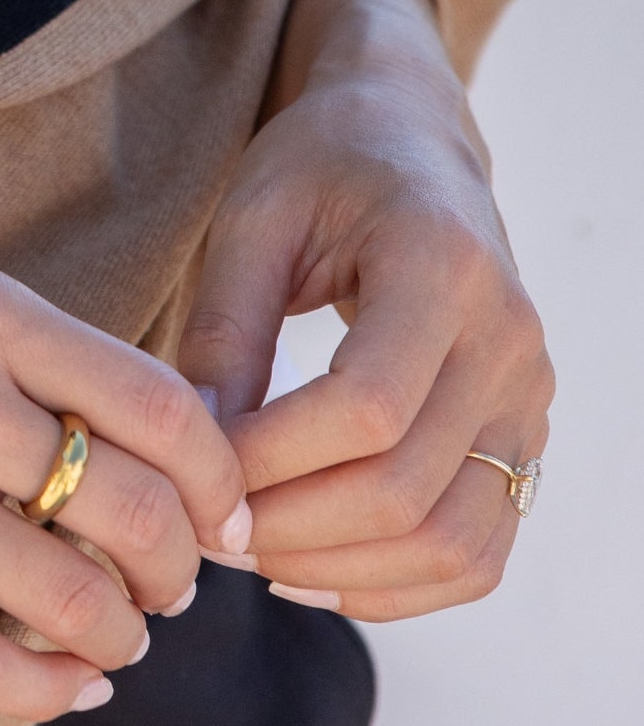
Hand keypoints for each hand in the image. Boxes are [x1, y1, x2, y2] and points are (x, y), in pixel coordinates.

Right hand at [0, 229, 249, 721]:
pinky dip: (45, 691)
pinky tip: (62, 687)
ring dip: (117, 636)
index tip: (218, 513)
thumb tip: (129, 436)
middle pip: (135, 513)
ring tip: (110, 636)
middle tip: (166, 588)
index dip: (216, 478)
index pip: (161, 406)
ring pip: (72, 600)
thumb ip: (9, 345)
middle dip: (175, 570)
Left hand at [179, 0, 552, 622]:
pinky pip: (481, 552)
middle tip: (206, 530)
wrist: (409, 139)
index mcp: (443, 264)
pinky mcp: (522, 438)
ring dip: (343, 571)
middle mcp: (507, 340)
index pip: (369, 408)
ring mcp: (527, 397)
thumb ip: (226, 328)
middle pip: (410, 489)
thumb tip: (198, 452)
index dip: (274, 459)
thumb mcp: (254, 216)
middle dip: (293, 528)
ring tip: (252, 555)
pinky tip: (315, 570)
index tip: (197, 472)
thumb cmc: (322, 165)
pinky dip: (400, 585)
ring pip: (455, 542)